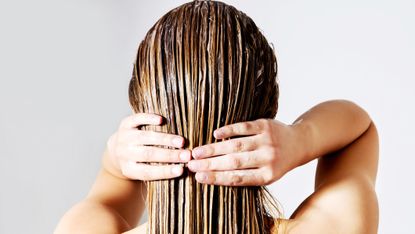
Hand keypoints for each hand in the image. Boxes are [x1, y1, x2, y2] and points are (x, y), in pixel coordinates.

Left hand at [106, 113, 191, 179]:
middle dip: (170, 155)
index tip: (182, 170)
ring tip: (181, 141)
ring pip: (146, 137)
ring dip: (165, 139)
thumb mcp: (142, 171)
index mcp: (129, 169)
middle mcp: (124, 153)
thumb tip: (184, 171)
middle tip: (187, 155)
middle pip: (148, 154)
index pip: (148, 172)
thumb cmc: (138, 163)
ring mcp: (124, 137)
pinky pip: (137, 120)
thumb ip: (158, 170)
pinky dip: (149, 119)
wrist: (116, 150)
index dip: (165, 172)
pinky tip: (162, 120)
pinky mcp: (125, 123)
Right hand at [187, 118, 306, 185]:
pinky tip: (215, 134)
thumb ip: (245, 176)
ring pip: (236, 145)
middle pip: (234, 163)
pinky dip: (228, 130)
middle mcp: (268, 159)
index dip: (216, 178)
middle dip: (209, 164)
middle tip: (190, 164)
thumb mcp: (266, 175)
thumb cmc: (276, 162)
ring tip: (196, 152)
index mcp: (267, 176)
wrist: (299, 143)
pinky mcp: (265, 125)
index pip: (237, 179)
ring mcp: (266, 141)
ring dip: (214, 149)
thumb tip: (212, 177)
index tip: (198, 178)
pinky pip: (244, 127)